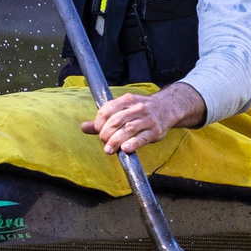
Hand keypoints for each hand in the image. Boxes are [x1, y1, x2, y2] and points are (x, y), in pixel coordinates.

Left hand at [83, 85, 206, 153]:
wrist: (167, 108)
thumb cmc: (140, 111)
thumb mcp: (122, 110)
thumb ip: (103, 119)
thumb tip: (83, 127)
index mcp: (127, 100)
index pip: (107, 110)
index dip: (99, 122)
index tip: (98, 131)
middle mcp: (137, 107)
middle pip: (117, 120)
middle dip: (106, 133)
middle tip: (104, 142)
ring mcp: (147, 119)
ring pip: (128, 129)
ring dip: (116, 141)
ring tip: (108, 150)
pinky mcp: (155, 131)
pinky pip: (142, 138)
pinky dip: (133, 144)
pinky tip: (125, 149)